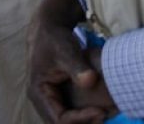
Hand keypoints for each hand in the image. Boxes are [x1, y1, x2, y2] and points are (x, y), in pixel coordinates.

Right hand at [27, 0, 116, 122]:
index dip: (81, 119)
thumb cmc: (55, 39)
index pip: (59, 119)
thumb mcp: (66, 50)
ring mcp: (49, 99)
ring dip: (84, 121)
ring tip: (104, 113)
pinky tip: (100, 109)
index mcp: (38, 93)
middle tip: (105, 115)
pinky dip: (83, 114)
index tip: (101, 111)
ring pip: (66, 120)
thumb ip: (78, 67)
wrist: (49, 28)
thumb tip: (90, 81)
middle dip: (84, 123)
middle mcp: (42, 100)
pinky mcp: (57, 96)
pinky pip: (69, 113)